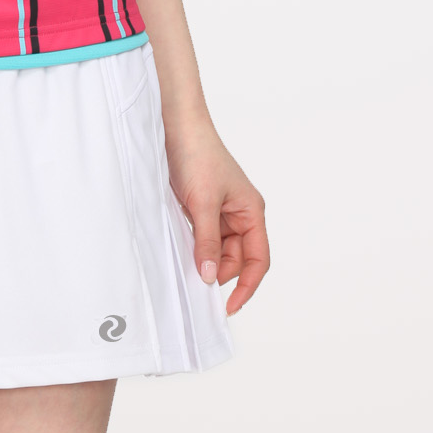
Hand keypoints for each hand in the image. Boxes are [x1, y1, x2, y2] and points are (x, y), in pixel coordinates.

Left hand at [164, 117, 268, 313]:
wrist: (173, 124)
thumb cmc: (196, 154)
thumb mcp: (203, 203)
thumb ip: (208, 242)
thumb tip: (210, 279)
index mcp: (251, 211)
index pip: (258, 259)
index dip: (247, 286)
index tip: (229, 307)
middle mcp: (239, 213)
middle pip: (237, 258)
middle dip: (220, 272)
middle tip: (198, 286)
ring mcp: (219, 210)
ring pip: (218, 249)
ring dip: (205, 259)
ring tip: (187, 265)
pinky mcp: (200, 206)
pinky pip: (202, 236)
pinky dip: (195, 246)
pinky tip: (182, 251)